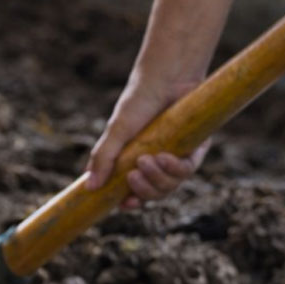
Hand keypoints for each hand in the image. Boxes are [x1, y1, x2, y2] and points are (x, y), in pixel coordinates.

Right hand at [83, 73, 208, 209]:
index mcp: (136, 161)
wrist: (166, 79)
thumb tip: (89, 186)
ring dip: (158, 179)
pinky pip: (187, 171)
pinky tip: (163, 156)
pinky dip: (174, 168)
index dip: (132, 202)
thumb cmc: (139, 102)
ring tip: (146, 160)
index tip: (124, 204)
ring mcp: (177, 157)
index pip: (136, 192)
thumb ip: (103, 159)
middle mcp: (158, 162)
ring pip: (171, 186)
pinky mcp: (195, 149)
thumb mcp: (116, 131)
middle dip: (144, 191)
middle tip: (133, 176)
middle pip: (154, 193)